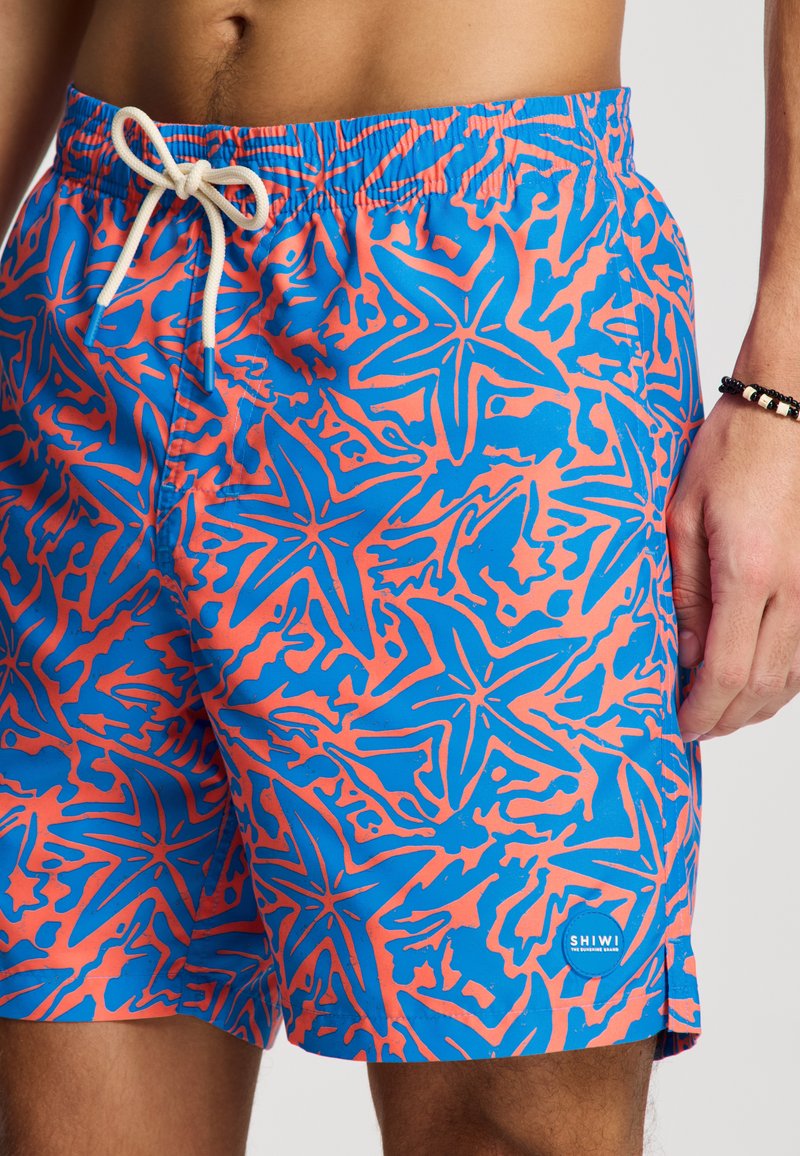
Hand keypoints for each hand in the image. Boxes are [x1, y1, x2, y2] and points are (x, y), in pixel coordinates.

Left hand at [668, 349, 799, 743]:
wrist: (791, 410)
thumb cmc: (730, 453)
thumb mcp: (681, 518)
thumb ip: (685, 591)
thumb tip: (688, 652)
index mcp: (749, 574)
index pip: (728, 673)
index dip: (703, 711)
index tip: (679, 726)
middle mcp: (795, 590)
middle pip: (764, 687)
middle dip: (726, 718)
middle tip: (693, 726)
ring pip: (794, 677)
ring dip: (756, 705)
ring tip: (720, 711)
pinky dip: (784, 681)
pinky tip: (759, 681)